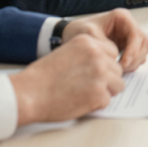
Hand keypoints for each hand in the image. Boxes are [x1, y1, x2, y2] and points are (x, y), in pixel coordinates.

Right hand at [10, 34, 124, 125]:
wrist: (29, 93)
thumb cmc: (43, 76)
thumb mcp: (66, 53)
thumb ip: (87, 55)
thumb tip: (105, 65)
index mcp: (88, 42)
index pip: (112, 52)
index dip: (105, 64)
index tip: (93, 72)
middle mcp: (97, 55)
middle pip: (117, 69)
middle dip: (107, 80)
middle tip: (88, 86)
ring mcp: (100, 74)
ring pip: (118, 85)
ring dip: (105, 92)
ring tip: (85, 94)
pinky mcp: (99, 93)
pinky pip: (107, 100)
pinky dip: (96, 104)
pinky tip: (80, 101)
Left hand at [62, 9, 147, 71]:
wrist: (70, 35)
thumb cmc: (78, 31)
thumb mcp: (88, 36)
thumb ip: (104, 46)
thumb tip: (117, 58)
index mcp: (122, 17)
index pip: (136, 34)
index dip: (133, 50)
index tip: (123, 64)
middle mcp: (129, 25)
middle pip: (145, 43)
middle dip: (136, 57)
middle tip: (122, 68)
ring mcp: (129, 36)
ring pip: (144, 50)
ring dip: (135, 62)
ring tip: (119, 69)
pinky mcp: (128, 46)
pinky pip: (138, 56)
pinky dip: (131, 64)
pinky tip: (119, 67)